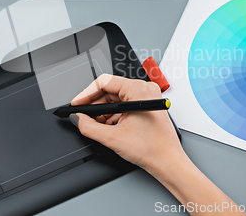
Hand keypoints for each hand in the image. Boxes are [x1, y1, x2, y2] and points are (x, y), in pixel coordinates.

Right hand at [70, 74, 184, 172]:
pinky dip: (113, 116)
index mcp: (138, 90)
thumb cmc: (152, 149)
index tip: (77, 104)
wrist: (168, 162)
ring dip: (104, 113)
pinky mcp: (146, 106)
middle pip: (110, 90)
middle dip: (95, 105)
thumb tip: (78, 118)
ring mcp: (147, 97)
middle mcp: (144, 89)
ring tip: (96, 126)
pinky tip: (108, 127)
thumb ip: (89, 126)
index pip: (104, 82)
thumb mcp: (112, 137)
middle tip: (82, 116)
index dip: (86, 94)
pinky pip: (124, 105)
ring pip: (116, 99)